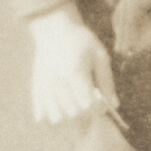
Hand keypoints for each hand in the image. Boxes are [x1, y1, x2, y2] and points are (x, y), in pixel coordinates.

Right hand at [28, 3, 117, 124]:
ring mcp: (44, 89)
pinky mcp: (35, 91)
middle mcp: (57, 83)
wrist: (54, 31)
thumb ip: (107, 81)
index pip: (88, 105)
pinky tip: (61, 103)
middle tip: (90, 99)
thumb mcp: (99, 55)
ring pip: (58, 118)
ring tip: (75, 102)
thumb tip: (114, 106)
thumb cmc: (81, 41)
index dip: (98, 108)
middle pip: (74, 114)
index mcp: (74, 72)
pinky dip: (52, 115)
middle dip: (86, 112)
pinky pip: (42, 116)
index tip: (102, 102)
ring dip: (69, 115)